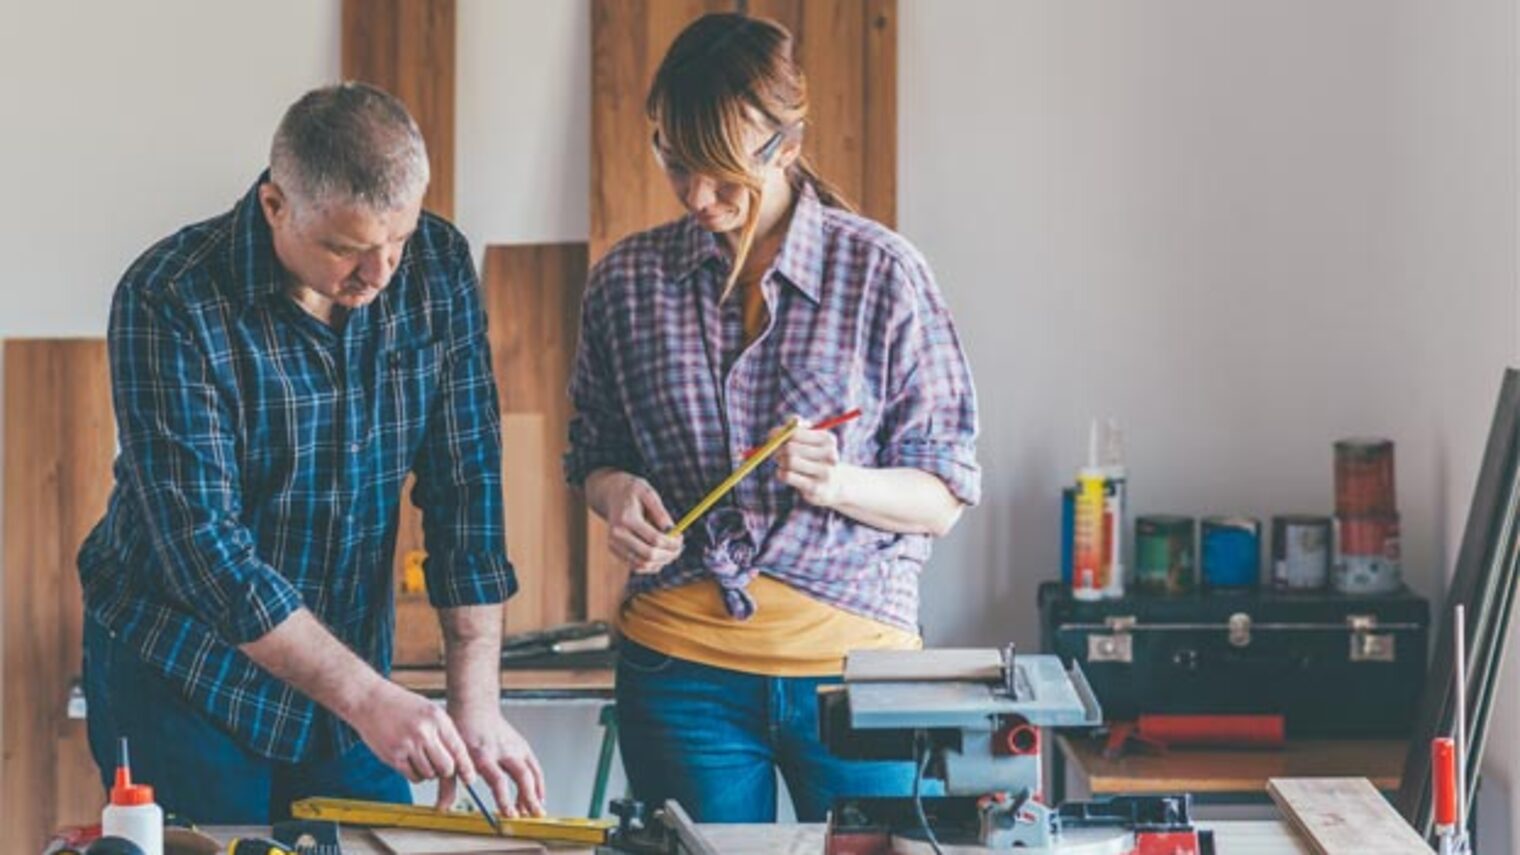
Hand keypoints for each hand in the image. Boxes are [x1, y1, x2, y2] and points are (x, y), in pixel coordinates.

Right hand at [351, 681, 475, 786]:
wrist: (369, 700)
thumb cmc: (400, 705)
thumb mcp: (429, 710)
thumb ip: (443, 731)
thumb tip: (458, 757)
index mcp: (437, 718)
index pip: (458, 749)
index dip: (466, 767)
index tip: (470, 778)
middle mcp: (424, 732)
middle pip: (446, 768)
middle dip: (445, 771)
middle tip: (439, 765)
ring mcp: (408, 745)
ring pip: (430, 775)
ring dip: (428, 772)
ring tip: (420, 756)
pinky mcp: (393, 757)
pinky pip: (413, 777)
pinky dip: (415, 774)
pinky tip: (410, 761)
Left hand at [437, 703, 546, 817]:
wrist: (475, 707)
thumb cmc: (462, 730)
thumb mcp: (452, 757)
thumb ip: (448, 784)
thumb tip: (442, 808)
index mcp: (483, 755)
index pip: (498, 780)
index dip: (505, 799)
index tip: (509, 814)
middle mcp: (503, 750)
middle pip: (522, 776)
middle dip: (529, 797)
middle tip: (531, 815)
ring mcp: (515, 747)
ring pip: (532, 771)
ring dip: (536, 793)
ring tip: (536, 811)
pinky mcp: (522, 745)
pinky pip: (534, 766)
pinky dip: (538, 782)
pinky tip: (538, 796)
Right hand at [599, 473, 683, 573]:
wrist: (611, 494)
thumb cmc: (633, 492)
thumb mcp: (649, 493)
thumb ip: (661, 513)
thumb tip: (672, 531)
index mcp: (626, 519)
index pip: (654, 539)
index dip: (672, 543)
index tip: (681, 538)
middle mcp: (617, 535)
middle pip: (648, 555)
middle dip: (669, 554)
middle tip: (680, 548)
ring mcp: (614, 545)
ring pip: (643, 565)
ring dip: (661, 562)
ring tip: (671, 551)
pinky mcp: (615, 551)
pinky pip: (636, 566)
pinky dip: (651, 564)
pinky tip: (660, 553)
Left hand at [775, 415, 851, 507]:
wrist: (832, 485)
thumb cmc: (815, 456)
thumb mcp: (810, 437)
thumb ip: (794, 427)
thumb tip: (776, 432)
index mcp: (828, 439)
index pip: (795, 432)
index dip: (779, 434)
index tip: (774, 437)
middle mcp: (830, 455)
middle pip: (791, 448)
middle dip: (778, 449)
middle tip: (776, 452)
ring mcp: (824, 473)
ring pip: (789, 462)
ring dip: (780, 461)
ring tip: (782, 463)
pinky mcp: (815, 489)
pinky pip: (788, 476)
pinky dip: (781, 473)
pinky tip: (784, 473)